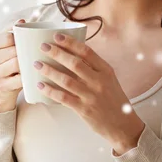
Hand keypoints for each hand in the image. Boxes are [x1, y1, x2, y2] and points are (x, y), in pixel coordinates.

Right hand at [0, 19, 25, 108]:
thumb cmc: (1, 61)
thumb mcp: (0, 45)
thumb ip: (9, 31)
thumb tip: (22, 21)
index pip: (6, 37)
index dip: (18, 38)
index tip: (25, 39)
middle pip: (13, 50)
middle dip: (24, 49)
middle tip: (33, 49)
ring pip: (16, 63)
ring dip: (27, 60)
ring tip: (33, 58)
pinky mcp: (2, 87)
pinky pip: (21, 78)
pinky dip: (28, 74)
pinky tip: (31, 70)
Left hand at [33, 33, 145, 154]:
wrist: (123, 125)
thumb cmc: (113, 100)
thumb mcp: (109, 79)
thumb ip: (93, 67)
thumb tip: (72, 53)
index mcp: (105, 71)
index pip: (87, 52)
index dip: (70, 43)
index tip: (57, 36)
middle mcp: (99, 82)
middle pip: (74, 63)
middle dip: (56, 53)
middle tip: (43, 46)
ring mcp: (91, 96)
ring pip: (66, 80)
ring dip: (50, 71)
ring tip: (37, 64)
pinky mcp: (84, 110)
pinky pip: (63, 98)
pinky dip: (50, 91)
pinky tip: (40, 86)